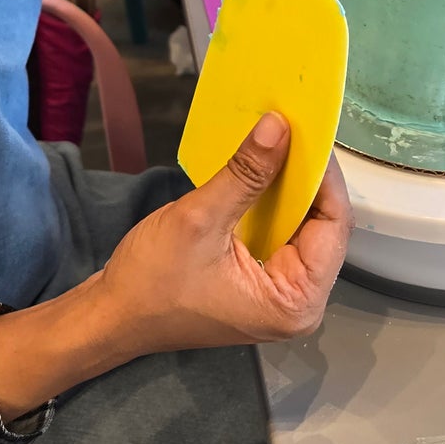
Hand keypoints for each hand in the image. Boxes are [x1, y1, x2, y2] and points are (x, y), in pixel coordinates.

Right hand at [0, 114, 351, 422]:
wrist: (110, 316)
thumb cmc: (150, 283)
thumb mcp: (199, 221)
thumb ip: (245, 175)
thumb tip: (279, 127)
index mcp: (296, 301)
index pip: (334, 225)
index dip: (325, 175)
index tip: (312, 130)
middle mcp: (300, 301)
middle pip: (323, 224)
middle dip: (307, 176)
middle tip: (296, 127)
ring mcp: (281, 291)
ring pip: (302, 224)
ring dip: (290, 184)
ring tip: (282, 138)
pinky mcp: (262, 279)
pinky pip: (281, 230)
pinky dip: (273, 199)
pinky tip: (262, 166)